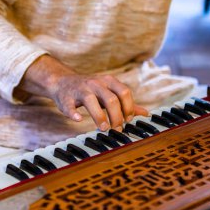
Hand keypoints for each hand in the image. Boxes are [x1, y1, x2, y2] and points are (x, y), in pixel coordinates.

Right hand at [16, 55, 147, 130]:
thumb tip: (146, 113)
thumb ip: (126, 103)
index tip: (128, 120)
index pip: (124, 93)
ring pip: (91, 100)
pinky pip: (70, 106)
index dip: (128, 108)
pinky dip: (74, 113)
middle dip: (116, 116)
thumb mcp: (109, 92)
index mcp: (108, 81)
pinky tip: (78, 120)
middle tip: (117, 129)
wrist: (62, 82)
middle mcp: (95, 83)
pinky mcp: (66, 97)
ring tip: (103, 128)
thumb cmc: (91, 90)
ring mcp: (80, 89)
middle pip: (110, 99)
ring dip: (99, 116)